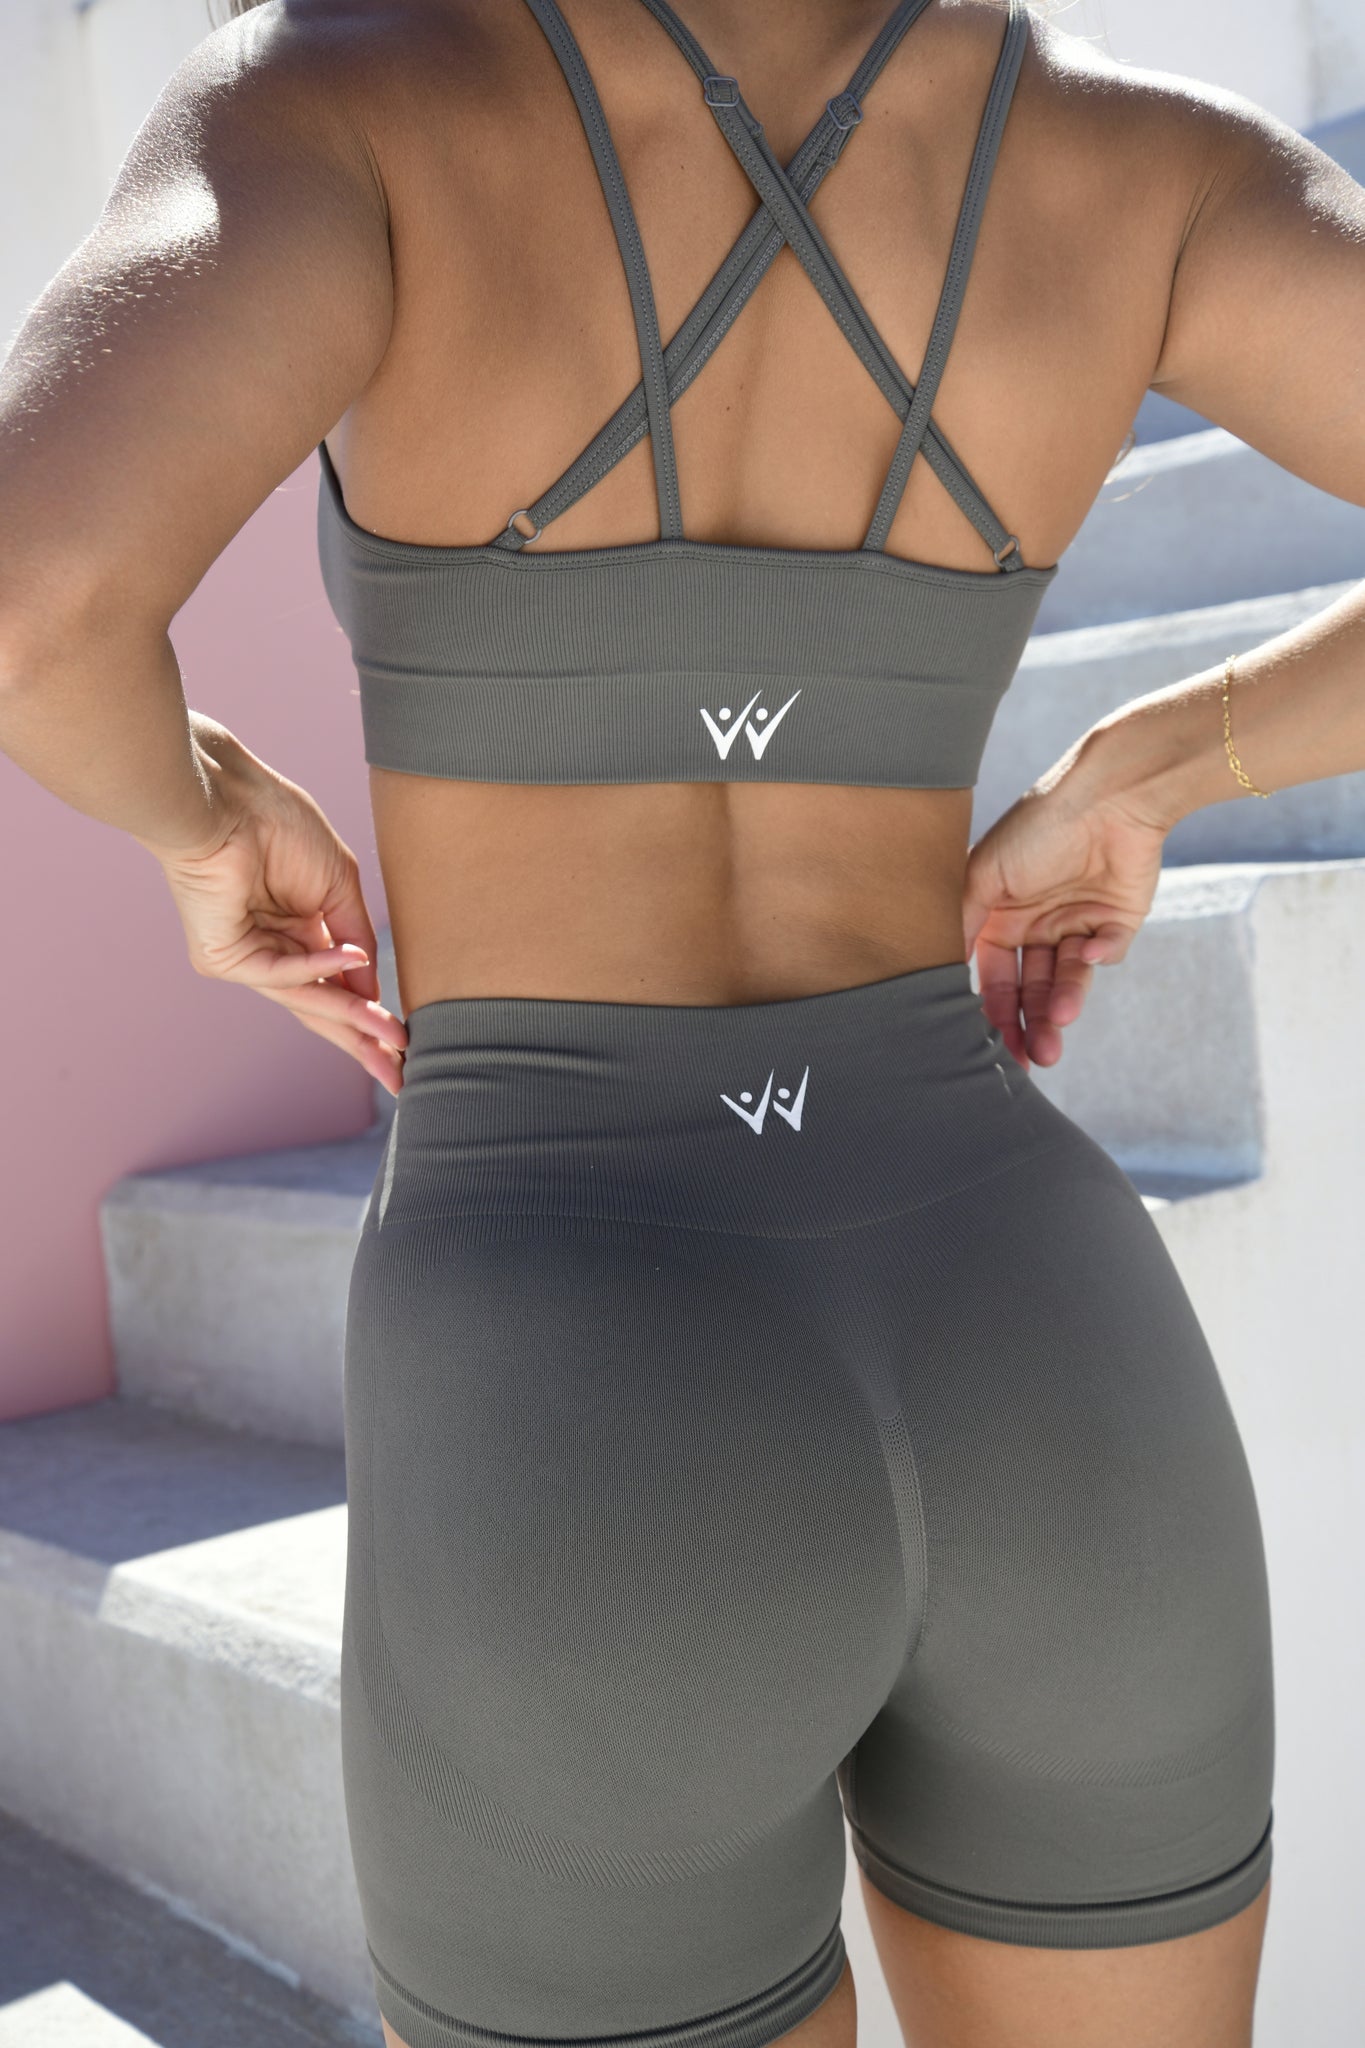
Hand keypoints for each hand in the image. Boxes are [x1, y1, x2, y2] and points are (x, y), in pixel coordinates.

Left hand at [145, 728, 407, 1095]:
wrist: (225, 798)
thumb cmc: (280, 825)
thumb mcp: (338, 885)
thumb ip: (355, 937)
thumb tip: (371, 990)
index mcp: (299, 930)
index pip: (335, 985)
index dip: (368, 1015)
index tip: (403, 1045)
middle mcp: (271, 948)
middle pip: (320, 1007)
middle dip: (360, 1041)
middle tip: (397, 1078)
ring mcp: (245, 957)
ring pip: (303, 999)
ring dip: (349, 1016)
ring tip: (390, 1037)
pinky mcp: (221, 957)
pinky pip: (278, 974)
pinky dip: (317, 968)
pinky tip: (352, 960)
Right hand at [962, 761, 1169, 1070]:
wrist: (1109, 795)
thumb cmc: (1037, 827)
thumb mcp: (983, 874)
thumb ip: (961, 923)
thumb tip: (938, 974)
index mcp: (1000, 916)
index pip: (992, 977)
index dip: (992, 1012)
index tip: (991, 1047)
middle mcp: (1036, 925)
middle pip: (1031, 989)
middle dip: (1030, 1023)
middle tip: (1034, 1058)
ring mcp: (1077, 925)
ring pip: (1068, 981)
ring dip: (1063, 1006)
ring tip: (1059, 1027)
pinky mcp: (1117, 922)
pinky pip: (1106, 954)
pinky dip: (1099, 960)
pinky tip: (1089, 955)